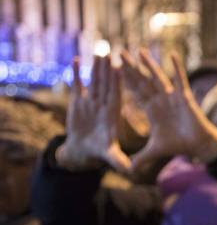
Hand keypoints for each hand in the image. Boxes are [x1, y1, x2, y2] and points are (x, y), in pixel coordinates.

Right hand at [56, 56, 130, 171]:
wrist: (84, 150)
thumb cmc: (100, 151)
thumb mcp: (110, 155)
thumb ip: (119, 160)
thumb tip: (132, 171)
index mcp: (113, 114)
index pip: (117, 95)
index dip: (118, 82)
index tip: (122, 68)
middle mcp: (103, 105)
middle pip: (106, 84)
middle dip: (108, 69)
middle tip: (111, 52)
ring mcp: (91, 102)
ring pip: (94, 81)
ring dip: (95, 68)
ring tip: (98, 52)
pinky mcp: (78, 102)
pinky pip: (78, 85)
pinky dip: (76, 73)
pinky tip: (76, 60)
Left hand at [119, 49, 216, 171]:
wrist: (197, 145)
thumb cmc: (179, 145)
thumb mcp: (155, 150)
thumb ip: (141, 157)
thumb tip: (128, 170)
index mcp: (151, 109)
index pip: (134, 92)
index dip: (124, 81)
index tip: (112, 69)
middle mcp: (160, 100)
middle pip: (142, 80)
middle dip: (131, 67)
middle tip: (119, 52)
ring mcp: (172, 96)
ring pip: (158, 77)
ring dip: (149, 64)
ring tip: (139, 50)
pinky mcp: (184, 97)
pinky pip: (180, 80)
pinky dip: (176, 68)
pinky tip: (171, 55)